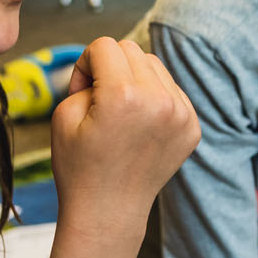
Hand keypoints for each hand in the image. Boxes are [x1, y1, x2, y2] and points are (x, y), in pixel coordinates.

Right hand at [50, 37, 199, 224]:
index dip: (85, 64)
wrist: (109, 211)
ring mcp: (182, 115)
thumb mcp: (64, 112)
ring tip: (121, 114)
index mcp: (124, 96)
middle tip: (99, 102)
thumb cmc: (79, 166)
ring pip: (154, 67)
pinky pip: (171, 90)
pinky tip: (140, 126)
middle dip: (111, 67)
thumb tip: (113, 63)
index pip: (105, 46)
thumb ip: (87, 75)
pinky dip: (154, 98)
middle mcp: (159, 101)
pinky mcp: (193, 127)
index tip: (81, 92)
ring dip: (134, 79)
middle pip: (132, 51)